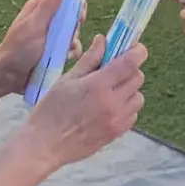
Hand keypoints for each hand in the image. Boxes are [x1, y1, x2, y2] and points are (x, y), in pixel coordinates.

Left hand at [0, 0, 96, 92]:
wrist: (9, 77)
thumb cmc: (17, 49)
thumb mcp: (34, 25)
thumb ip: (47, 5)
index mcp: (40, 7)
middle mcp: (47, 18)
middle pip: (73, 11)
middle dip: (77, 18)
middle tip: (74, 26)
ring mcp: (52, 35)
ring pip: (74, 30)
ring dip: (74, 38)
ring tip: (64, 47)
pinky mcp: (55, 50)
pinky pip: (72, 46)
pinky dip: (72, 51)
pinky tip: (66, 57)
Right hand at [26, 36, 146, 167]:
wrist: (46, 145)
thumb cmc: (51, 110)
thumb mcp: (66, 80)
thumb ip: (89, 59)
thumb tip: (103, 40)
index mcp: (98, 85)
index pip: (131, 63)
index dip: (137, 52)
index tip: (135, 48)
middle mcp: (113, 102)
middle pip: (138, 78)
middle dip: (130, 70)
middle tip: (114, 70)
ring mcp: (117, 120)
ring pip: (139, 97)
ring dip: (130, 90)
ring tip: (111, 91)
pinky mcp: (117, 133)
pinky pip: (133, 114)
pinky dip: (126, 108)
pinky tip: (109, 108)